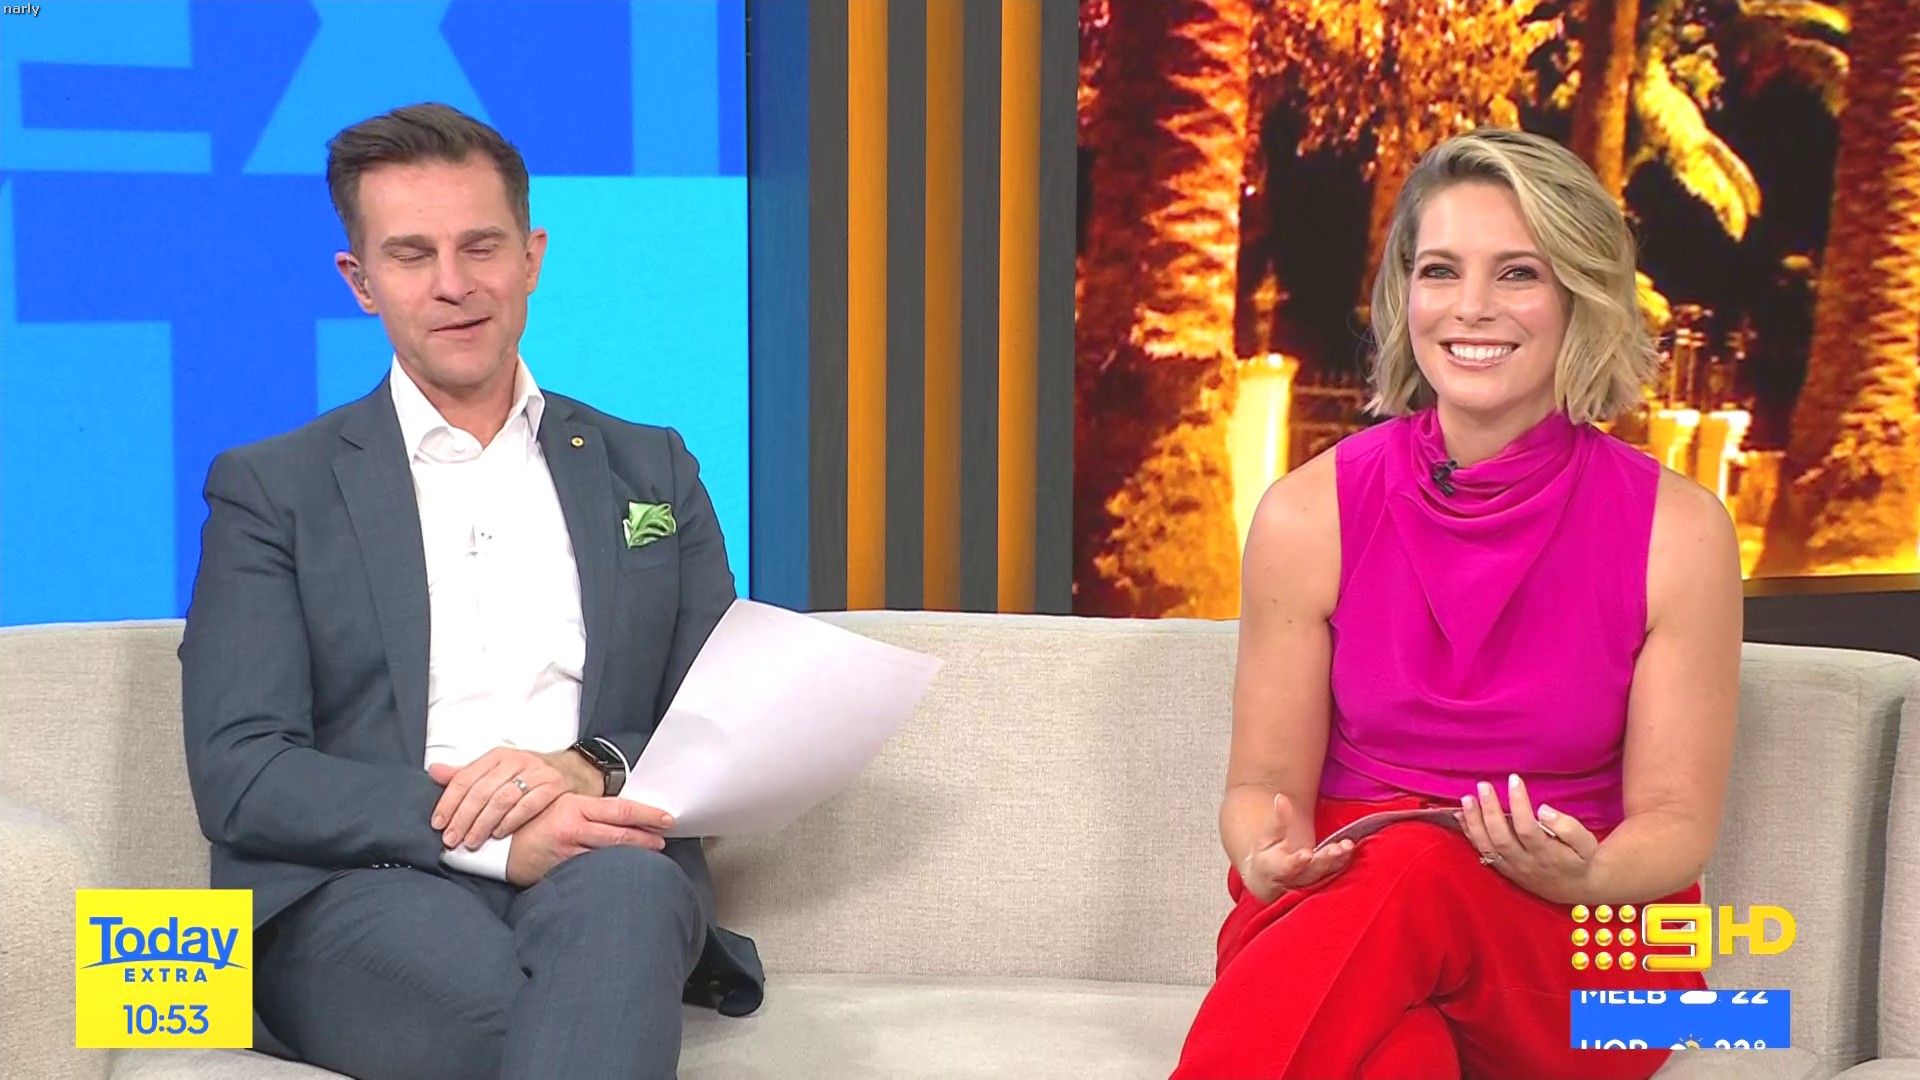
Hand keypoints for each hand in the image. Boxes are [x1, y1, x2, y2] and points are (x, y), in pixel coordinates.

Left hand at [427, 746, 596, 850]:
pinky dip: (511, 820)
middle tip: (452, 839)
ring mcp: (536, 773)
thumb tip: (434, 772)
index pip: (465, 778)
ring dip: (484, 823)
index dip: (448, 802)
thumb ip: (466, 774)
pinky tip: (499, 834)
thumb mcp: (497, 770)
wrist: (575, 770)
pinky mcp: (554, 786)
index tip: (438, 823)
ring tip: (472, 841)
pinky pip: (529, 804)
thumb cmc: (529, 774)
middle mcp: (516, 761)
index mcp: (497, 756)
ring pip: (503, 798)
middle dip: (463, 818)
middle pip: (482, 791)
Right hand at [503, 794, 675, 886]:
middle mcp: (573, 828)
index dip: (646, 815)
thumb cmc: (532, 822)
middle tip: (662, 840)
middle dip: (646, 838)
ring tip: (651, 855)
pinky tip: (623, 870)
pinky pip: (592, 869)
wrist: (499, 845)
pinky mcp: (562, 870)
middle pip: (620, 834)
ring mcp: (568, 851)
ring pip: (610, 853)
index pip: (620, 810)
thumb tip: (624, 813)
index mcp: (575, 807)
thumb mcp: (561, 805)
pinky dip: (610, 869)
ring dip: (633, 854)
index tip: (665, 818)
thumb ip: (590, 809)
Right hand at [1240, 793, 1354, 903]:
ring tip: (1347, 845)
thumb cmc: (1269, 856)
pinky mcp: (1320, 884)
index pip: (1285, 867)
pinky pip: (1332, 874)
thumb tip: (1281, 797)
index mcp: (1274, 869)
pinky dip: (1342, 862)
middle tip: (1336, 848)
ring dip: (1337, 860)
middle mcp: (1292, 881)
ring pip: (1324, 875)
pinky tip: (1350, 850)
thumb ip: (1279, 819)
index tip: (1307, 854)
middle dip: (1324, 859)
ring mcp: (1308, 885)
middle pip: (1310, 872)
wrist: (1268, 881)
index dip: (1296, 862)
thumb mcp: (1269, 838)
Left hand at [1459, 774, 1599, 903]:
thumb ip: (1568, 827)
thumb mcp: (1586, 843)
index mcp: (1546, 854)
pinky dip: (1469, 834)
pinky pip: (1482, 852)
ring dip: (1473, 822)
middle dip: (1489, 810)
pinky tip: (1460, 816)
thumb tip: (1543, 810)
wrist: (1576, 888)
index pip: (1527, 828)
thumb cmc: (1581, 858)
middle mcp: (1525, 862)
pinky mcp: (1502, 868)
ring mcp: (1511, 867)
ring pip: (1487, 846)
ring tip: (1466, 798)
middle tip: (1483, 785)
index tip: (1514, 779)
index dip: (1519, 804)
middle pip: (1501, 837)